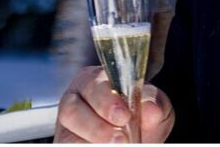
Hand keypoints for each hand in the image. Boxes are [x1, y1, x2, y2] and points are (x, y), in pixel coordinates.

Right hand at [54, 66, 173, 142]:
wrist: (141, 137)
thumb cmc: (144, 115)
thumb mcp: (153, 104)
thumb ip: (153, 101)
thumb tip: (151, 108)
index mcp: (96, 79)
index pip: (94, 84)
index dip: (107, 101)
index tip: (124, 116)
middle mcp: (75, 99)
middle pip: (72, 109)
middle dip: (97, 126)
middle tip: (121, 139)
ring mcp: (67, 126)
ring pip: (67, 134)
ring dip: (93, 140)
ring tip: (118, 145)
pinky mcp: (66, 142)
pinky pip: (69, 145)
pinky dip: (87, 146)